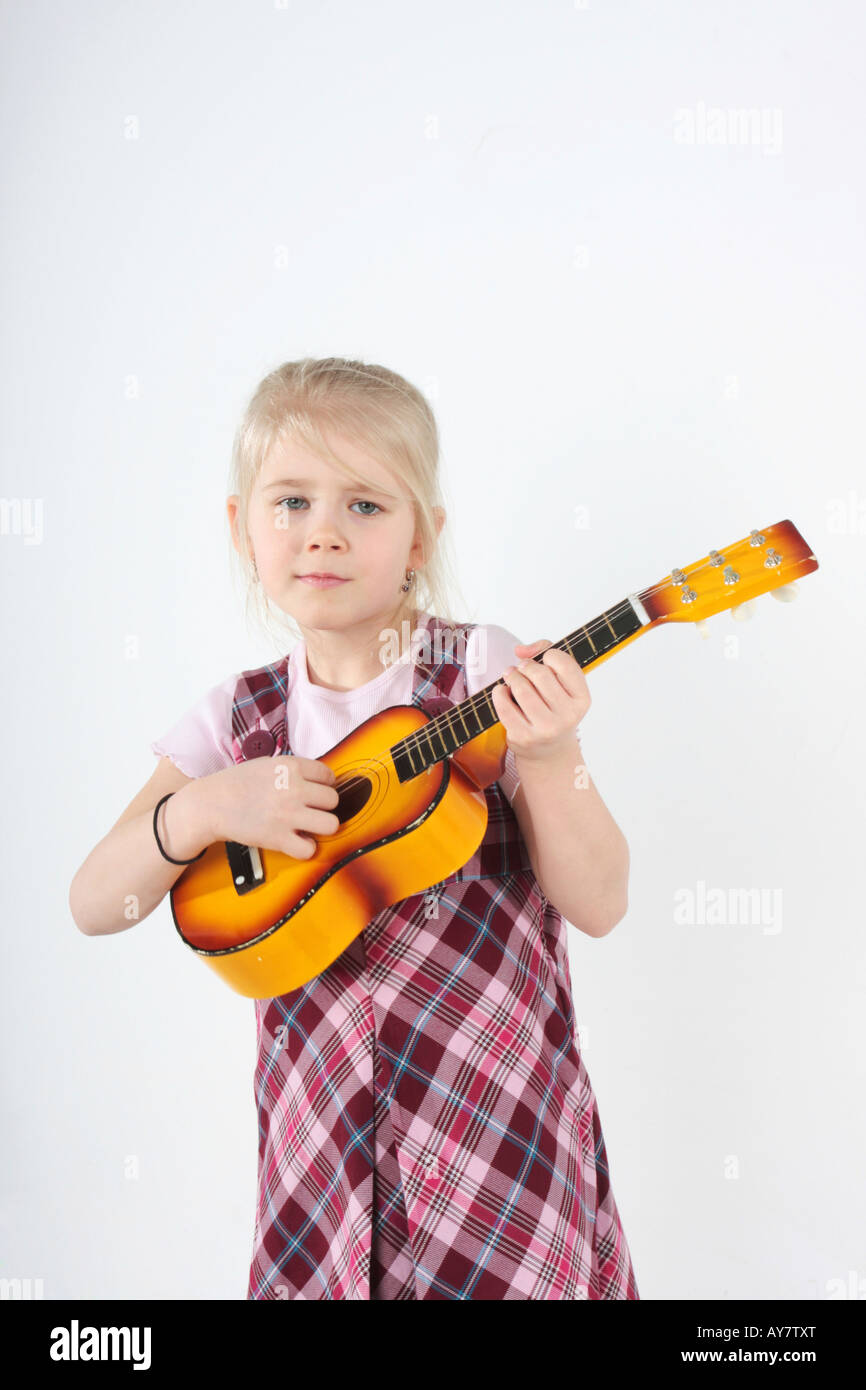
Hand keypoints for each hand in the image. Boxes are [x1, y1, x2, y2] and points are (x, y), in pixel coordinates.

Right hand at [204, 756, 340, 858]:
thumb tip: (318, 780)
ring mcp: (288, 814)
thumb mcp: (268, 764)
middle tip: (310, 809)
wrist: (211, 803)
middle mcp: (293, 789)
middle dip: (324, 806)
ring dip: (322, 827)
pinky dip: (305, 848)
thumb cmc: (236, 783)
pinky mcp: (278, 838)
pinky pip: (310, 849)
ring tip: (309, 826)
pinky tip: (296, 841)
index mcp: (290, 767)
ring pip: (331, 824)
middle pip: (333, 800)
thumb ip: (293, 770)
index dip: (325, 785)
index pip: (328, 775)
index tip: (317, 791)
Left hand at [490, 638, 589, 763]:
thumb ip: (545, 651)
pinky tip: (503, 692)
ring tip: (511, 677)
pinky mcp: (523, 737)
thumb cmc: (554, 707)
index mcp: (582, 699)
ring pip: (521, 689)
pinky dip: (499, 693)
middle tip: (522, 669)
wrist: (550, 750)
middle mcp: (568, 716)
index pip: (564, 663)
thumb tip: (520, 651)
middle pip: (540, 674)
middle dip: (526, 666)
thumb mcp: (561, 682)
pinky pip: (504, 706)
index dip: (549, 655)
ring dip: (511, 677)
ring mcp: (546, 729)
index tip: (544, 661)